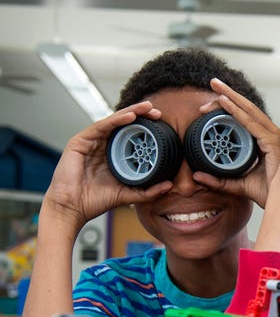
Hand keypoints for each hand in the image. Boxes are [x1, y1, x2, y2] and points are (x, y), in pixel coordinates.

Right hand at [43, 101, 171, 230]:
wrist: (72, 208)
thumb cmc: (94, 201)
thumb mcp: (127, 194)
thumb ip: (148, 191)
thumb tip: (169, 185)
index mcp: (112, 155)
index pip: (130, 136)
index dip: (145, 129)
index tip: (162, 124)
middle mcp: (102, 146)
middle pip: (123, 126)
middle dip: (141, 116)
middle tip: (157, 111)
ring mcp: (91, 142)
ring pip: (113, 122)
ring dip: (131, 112)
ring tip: (147, 108)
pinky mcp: (80, 141)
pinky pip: (101, 127)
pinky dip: (116, 120)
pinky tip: (130, 116)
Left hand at [193, 78, 279, 207]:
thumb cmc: (271, 194)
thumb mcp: (239, 185)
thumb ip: (219, 181)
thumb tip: (197, 175)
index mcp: (267, 141)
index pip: (246, 119)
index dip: (228, 109)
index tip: (209, 106)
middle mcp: (273, 135)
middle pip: (248, 110)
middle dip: (229, 95)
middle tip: (213, 82)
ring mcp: (275, 137)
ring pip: (250, 111)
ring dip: (231, 97)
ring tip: (215, 86)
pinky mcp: (274, 142)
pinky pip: (252, 123)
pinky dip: (237, 112)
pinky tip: (224, 103)